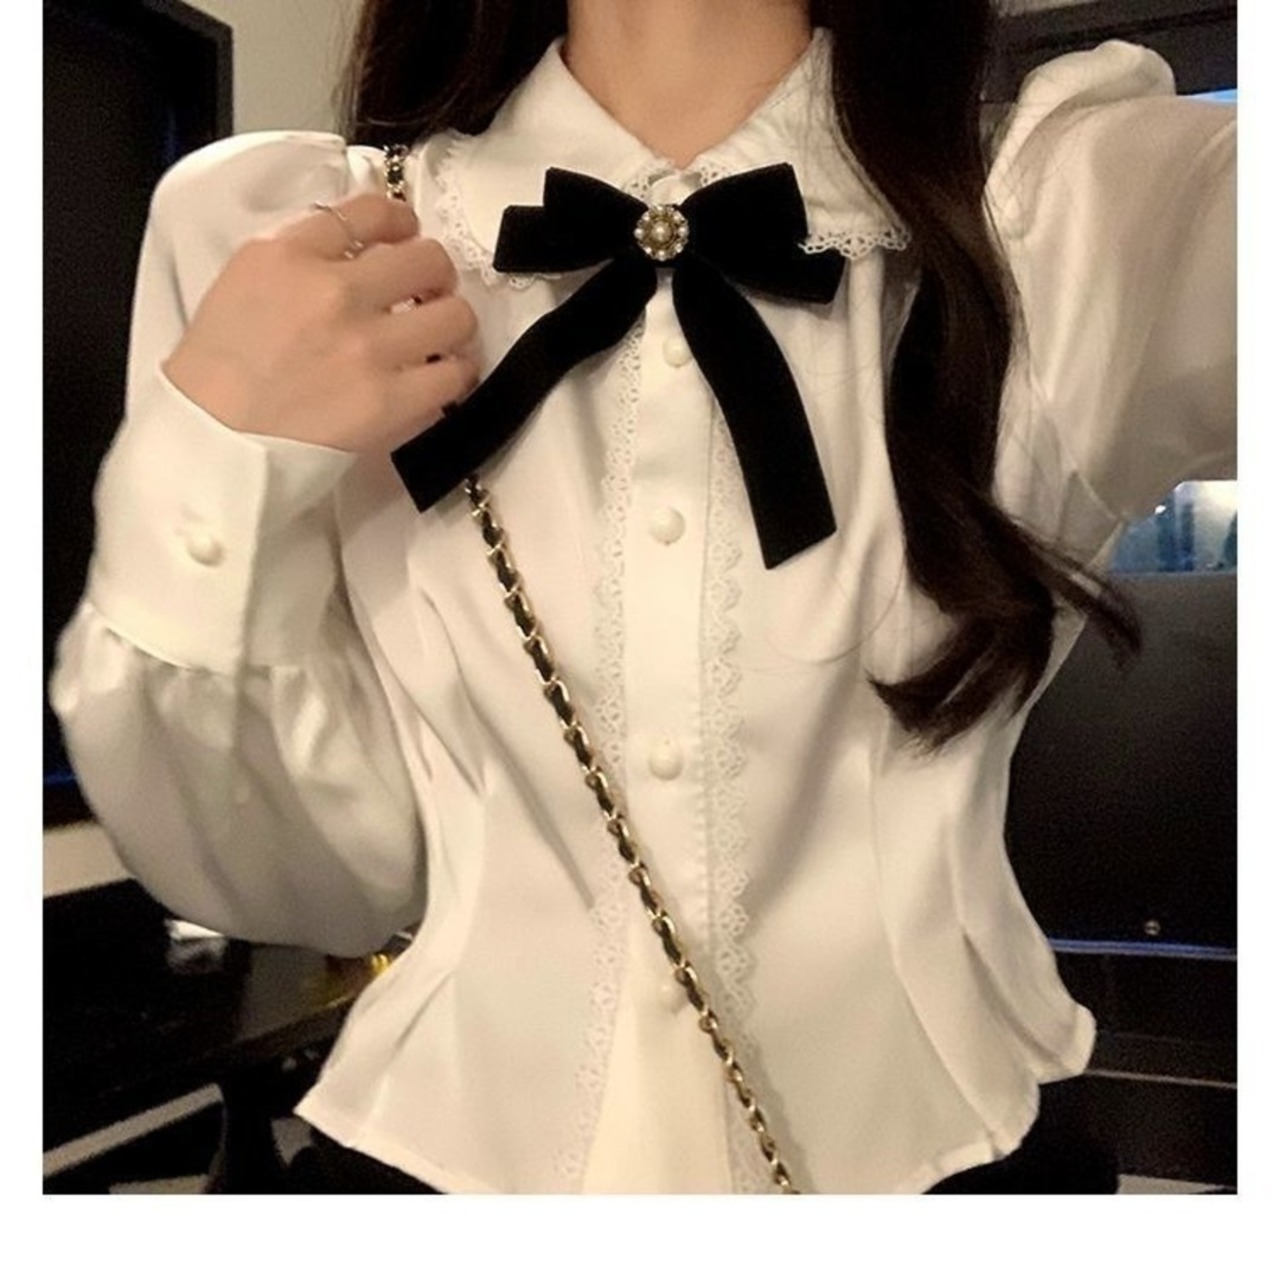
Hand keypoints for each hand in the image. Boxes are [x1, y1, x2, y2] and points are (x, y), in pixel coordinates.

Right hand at [163, 194, 478, 452]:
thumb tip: (363, 245)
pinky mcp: (388, 401)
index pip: (370, 211)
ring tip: (439, 338)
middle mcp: (334, 291)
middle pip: (427, 257)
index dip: (401, 220)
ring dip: (453, 323)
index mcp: (290, 254)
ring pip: (454, 316)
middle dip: (435, 274)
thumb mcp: (244, 280)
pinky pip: (453, 376)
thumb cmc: (218, 369)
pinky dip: (453, 374)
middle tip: (429, 293)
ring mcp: (366, 348)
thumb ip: (304, 254)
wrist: (211, 440)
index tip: (405, 236)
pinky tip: (437, 378)